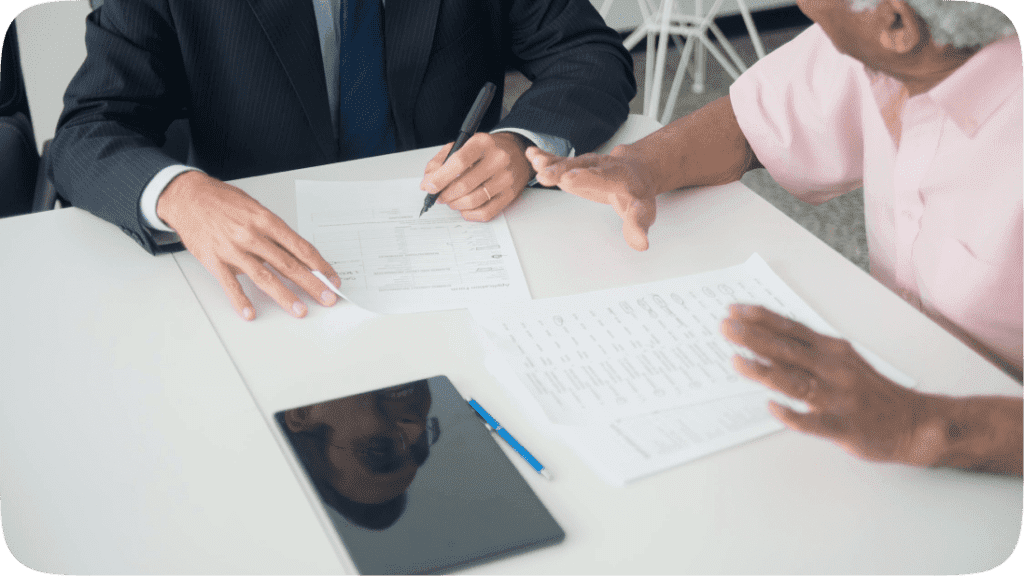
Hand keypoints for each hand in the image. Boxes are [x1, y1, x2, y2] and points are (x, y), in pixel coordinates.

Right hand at [157, 171, 340, 320]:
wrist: (187, 196)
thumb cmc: (223, 201)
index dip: (319, 265)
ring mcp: (233, 249)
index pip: (300, 247)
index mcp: (266, 220)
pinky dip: (241, 300)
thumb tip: (295, 256)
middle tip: (327, 298)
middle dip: (311, 283)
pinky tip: (250, 313)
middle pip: (288, 264)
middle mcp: (251, 235)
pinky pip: (230, 284)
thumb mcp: (255, 208)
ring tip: (299, 310)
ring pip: (264, 276)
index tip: (332, 278)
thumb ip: (273, 232)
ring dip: (284, 296)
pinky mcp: (214, 260)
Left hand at [419, 132, 533, 220]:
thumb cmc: (484, 151)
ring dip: (456, 205)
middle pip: (465, 184)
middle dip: (446, 194)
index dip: (440, 177)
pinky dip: (471, 214)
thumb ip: (440, 162)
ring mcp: (506, 178)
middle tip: (440, 196)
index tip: (429, 187)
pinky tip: (465, 208)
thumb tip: (427, 183)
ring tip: (451, 201)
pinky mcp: (510, 194)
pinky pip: (487, 212)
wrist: (514, 153)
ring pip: (474, 200)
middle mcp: (498, 159)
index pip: (459, 162)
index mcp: (482, 142)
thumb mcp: (461, 146)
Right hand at [526, 145, 658, 250]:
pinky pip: (559, 161)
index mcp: (620, 177)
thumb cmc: (636, 193)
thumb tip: (641, 243)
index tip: (570, 179)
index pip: (603, 178)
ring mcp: (587, 165)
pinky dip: (546, 158)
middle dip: (565, 171)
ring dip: (552, 164)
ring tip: (535, 163)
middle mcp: (602, 167)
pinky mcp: (575, 166)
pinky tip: (531, 155)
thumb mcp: (643, 211)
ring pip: (569, 163)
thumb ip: (638, 226)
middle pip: (583, 168)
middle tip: (548, 176)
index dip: (587, 178)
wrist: (636, 170)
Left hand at [720, 303, 940, 466]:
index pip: (791, 329)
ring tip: (736, 361)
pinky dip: (793, 414)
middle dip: (752, 337)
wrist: (914, 423)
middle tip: (724, 328)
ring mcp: (838, 398)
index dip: (761, 318)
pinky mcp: (843, 427)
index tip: (734, 310)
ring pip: (795, 382)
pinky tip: (772, 407)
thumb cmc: (872, 391)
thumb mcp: (844, 359)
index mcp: (832, 350)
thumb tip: (766, 343)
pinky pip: (814, 422)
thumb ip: (808, 351)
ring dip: (764, 370)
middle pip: (787, 350)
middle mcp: (833, 369)